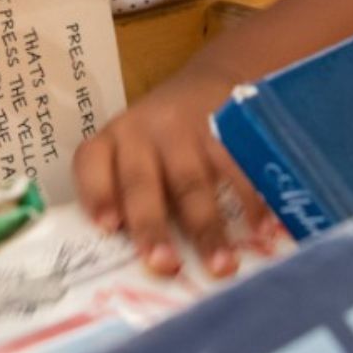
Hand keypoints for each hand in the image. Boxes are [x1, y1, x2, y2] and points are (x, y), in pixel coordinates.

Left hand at [72, 60, 270, 278]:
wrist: (207, 82)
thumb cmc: (162, 142)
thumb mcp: (136, 157)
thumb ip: (133, 201)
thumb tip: (145, 269)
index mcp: (110, 143)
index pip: (91, 162)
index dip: (97, 193)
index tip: (108, 227)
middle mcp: (140, 133)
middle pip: (142, 182)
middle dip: (153, 226)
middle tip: (165, 266)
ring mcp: (182, 128)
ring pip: (192, 181)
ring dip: (208, 227)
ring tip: (221, 266)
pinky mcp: (221, 126)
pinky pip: (236, 166)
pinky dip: (250, 200)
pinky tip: (260, 230)